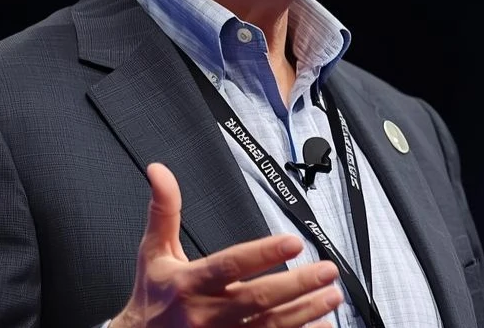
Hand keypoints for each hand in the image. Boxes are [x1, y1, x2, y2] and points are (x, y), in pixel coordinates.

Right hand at [111, 163, 343, 327]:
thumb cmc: (152, 297)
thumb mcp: (153, 251)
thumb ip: (164, 210)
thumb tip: (159, 171)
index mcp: (190, 282)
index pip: (230, 265)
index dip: (263, 253)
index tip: (293, 241)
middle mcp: (206, 313)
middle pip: (258, 299)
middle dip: (296, 284)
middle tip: (327, 270)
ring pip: (269, 327)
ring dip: (304, 312)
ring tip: (331, 295)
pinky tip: (321, 327)